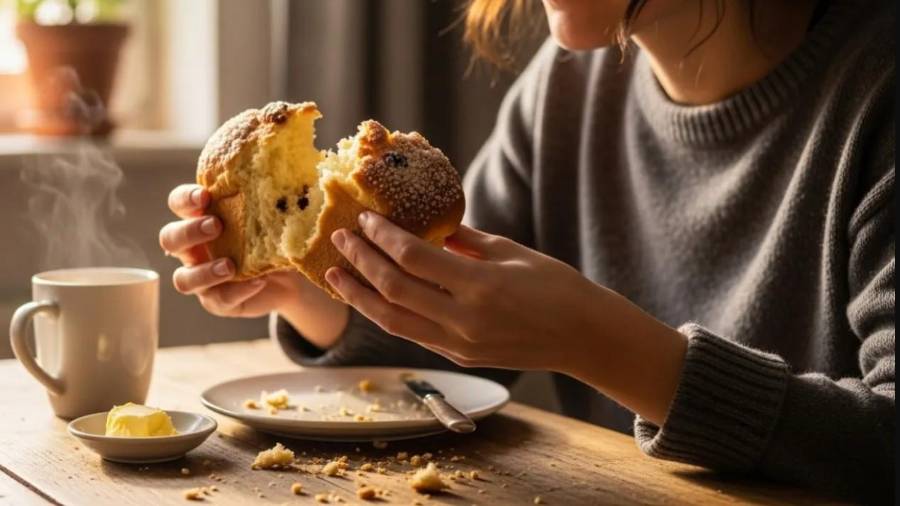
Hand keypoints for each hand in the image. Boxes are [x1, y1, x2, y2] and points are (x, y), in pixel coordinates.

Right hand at [158, 185, 347, 347]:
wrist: (291, 276)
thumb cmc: (274, 236)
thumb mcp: (273, 215)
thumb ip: (272, 197)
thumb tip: (302, 169)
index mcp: (201, 218)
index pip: (178, 203)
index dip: (185, 199)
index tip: (205, 196)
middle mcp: (193, 248)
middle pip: (170, 239)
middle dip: (189, 231)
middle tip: (216, 226)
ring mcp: (201, 277)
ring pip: (184, 279)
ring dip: (204, 271)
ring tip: (230, 265)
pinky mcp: (217, 301)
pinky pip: (218, 300)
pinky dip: (237, 292)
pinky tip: (257, 282)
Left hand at [326, 212, 686, 424]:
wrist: (584, 337)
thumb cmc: (556, 286)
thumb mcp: (511, 252)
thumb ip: (464, 241)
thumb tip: (427, 225)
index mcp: (481, 285)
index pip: (415, 258)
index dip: (383, 237)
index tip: (365, 218)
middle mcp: (465, 319)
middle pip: (395, 289)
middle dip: (361, 262)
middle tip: (340, 238)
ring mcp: (460, 344)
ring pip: (394, 321)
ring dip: (360, 296)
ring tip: (335, 275)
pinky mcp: (460, 357)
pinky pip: (413, 334)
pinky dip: (387, 314)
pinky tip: (371, 297)